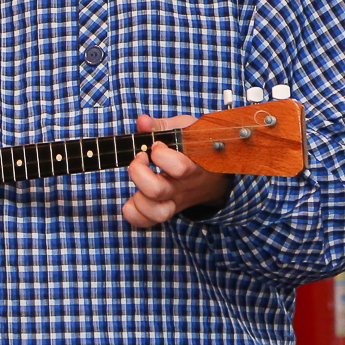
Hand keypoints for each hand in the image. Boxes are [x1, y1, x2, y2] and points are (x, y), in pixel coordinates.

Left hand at [122, 113, 232, 227]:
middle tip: (141, 158)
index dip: (161, 155)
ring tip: (138, 180)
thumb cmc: (195, 149)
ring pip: (156, 213)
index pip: (179, 168)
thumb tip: (142, 122)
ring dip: (138, 198)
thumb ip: (162, 126)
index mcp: (192, 167)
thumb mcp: (185, 131)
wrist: (213, 177)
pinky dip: (135, 215)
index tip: (157, 145)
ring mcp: (174, 202)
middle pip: (157, 191)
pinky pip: (148, 222)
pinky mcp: (165, 210)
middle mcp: (182, 188)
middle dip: (139, 172)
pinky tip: (131, 200)